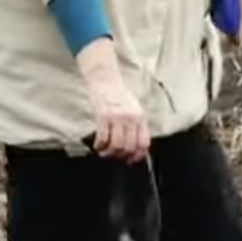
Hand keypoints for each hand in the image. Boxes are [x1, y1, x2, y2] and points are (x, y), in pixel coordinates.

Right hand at [77, 44, 147, 163]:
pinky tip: (98, 145)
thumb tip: (136, 145)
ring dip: (110, 153)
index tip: (131, 160)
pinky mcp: (103, 117)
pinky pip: (102, 138)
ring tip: (105, 153)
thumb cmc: (120, 95)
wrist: (106, 80)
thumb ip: (137, 125)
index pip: (143, 143)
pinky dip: (99, 145)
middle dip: (122, 156)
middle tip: (115, 157)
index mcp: (141, 118)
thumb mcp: (135, 109)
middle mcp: (131, 119)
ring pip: (117, 145)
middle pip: (129, 147)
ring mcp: (117, 118)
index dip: (137, 156)